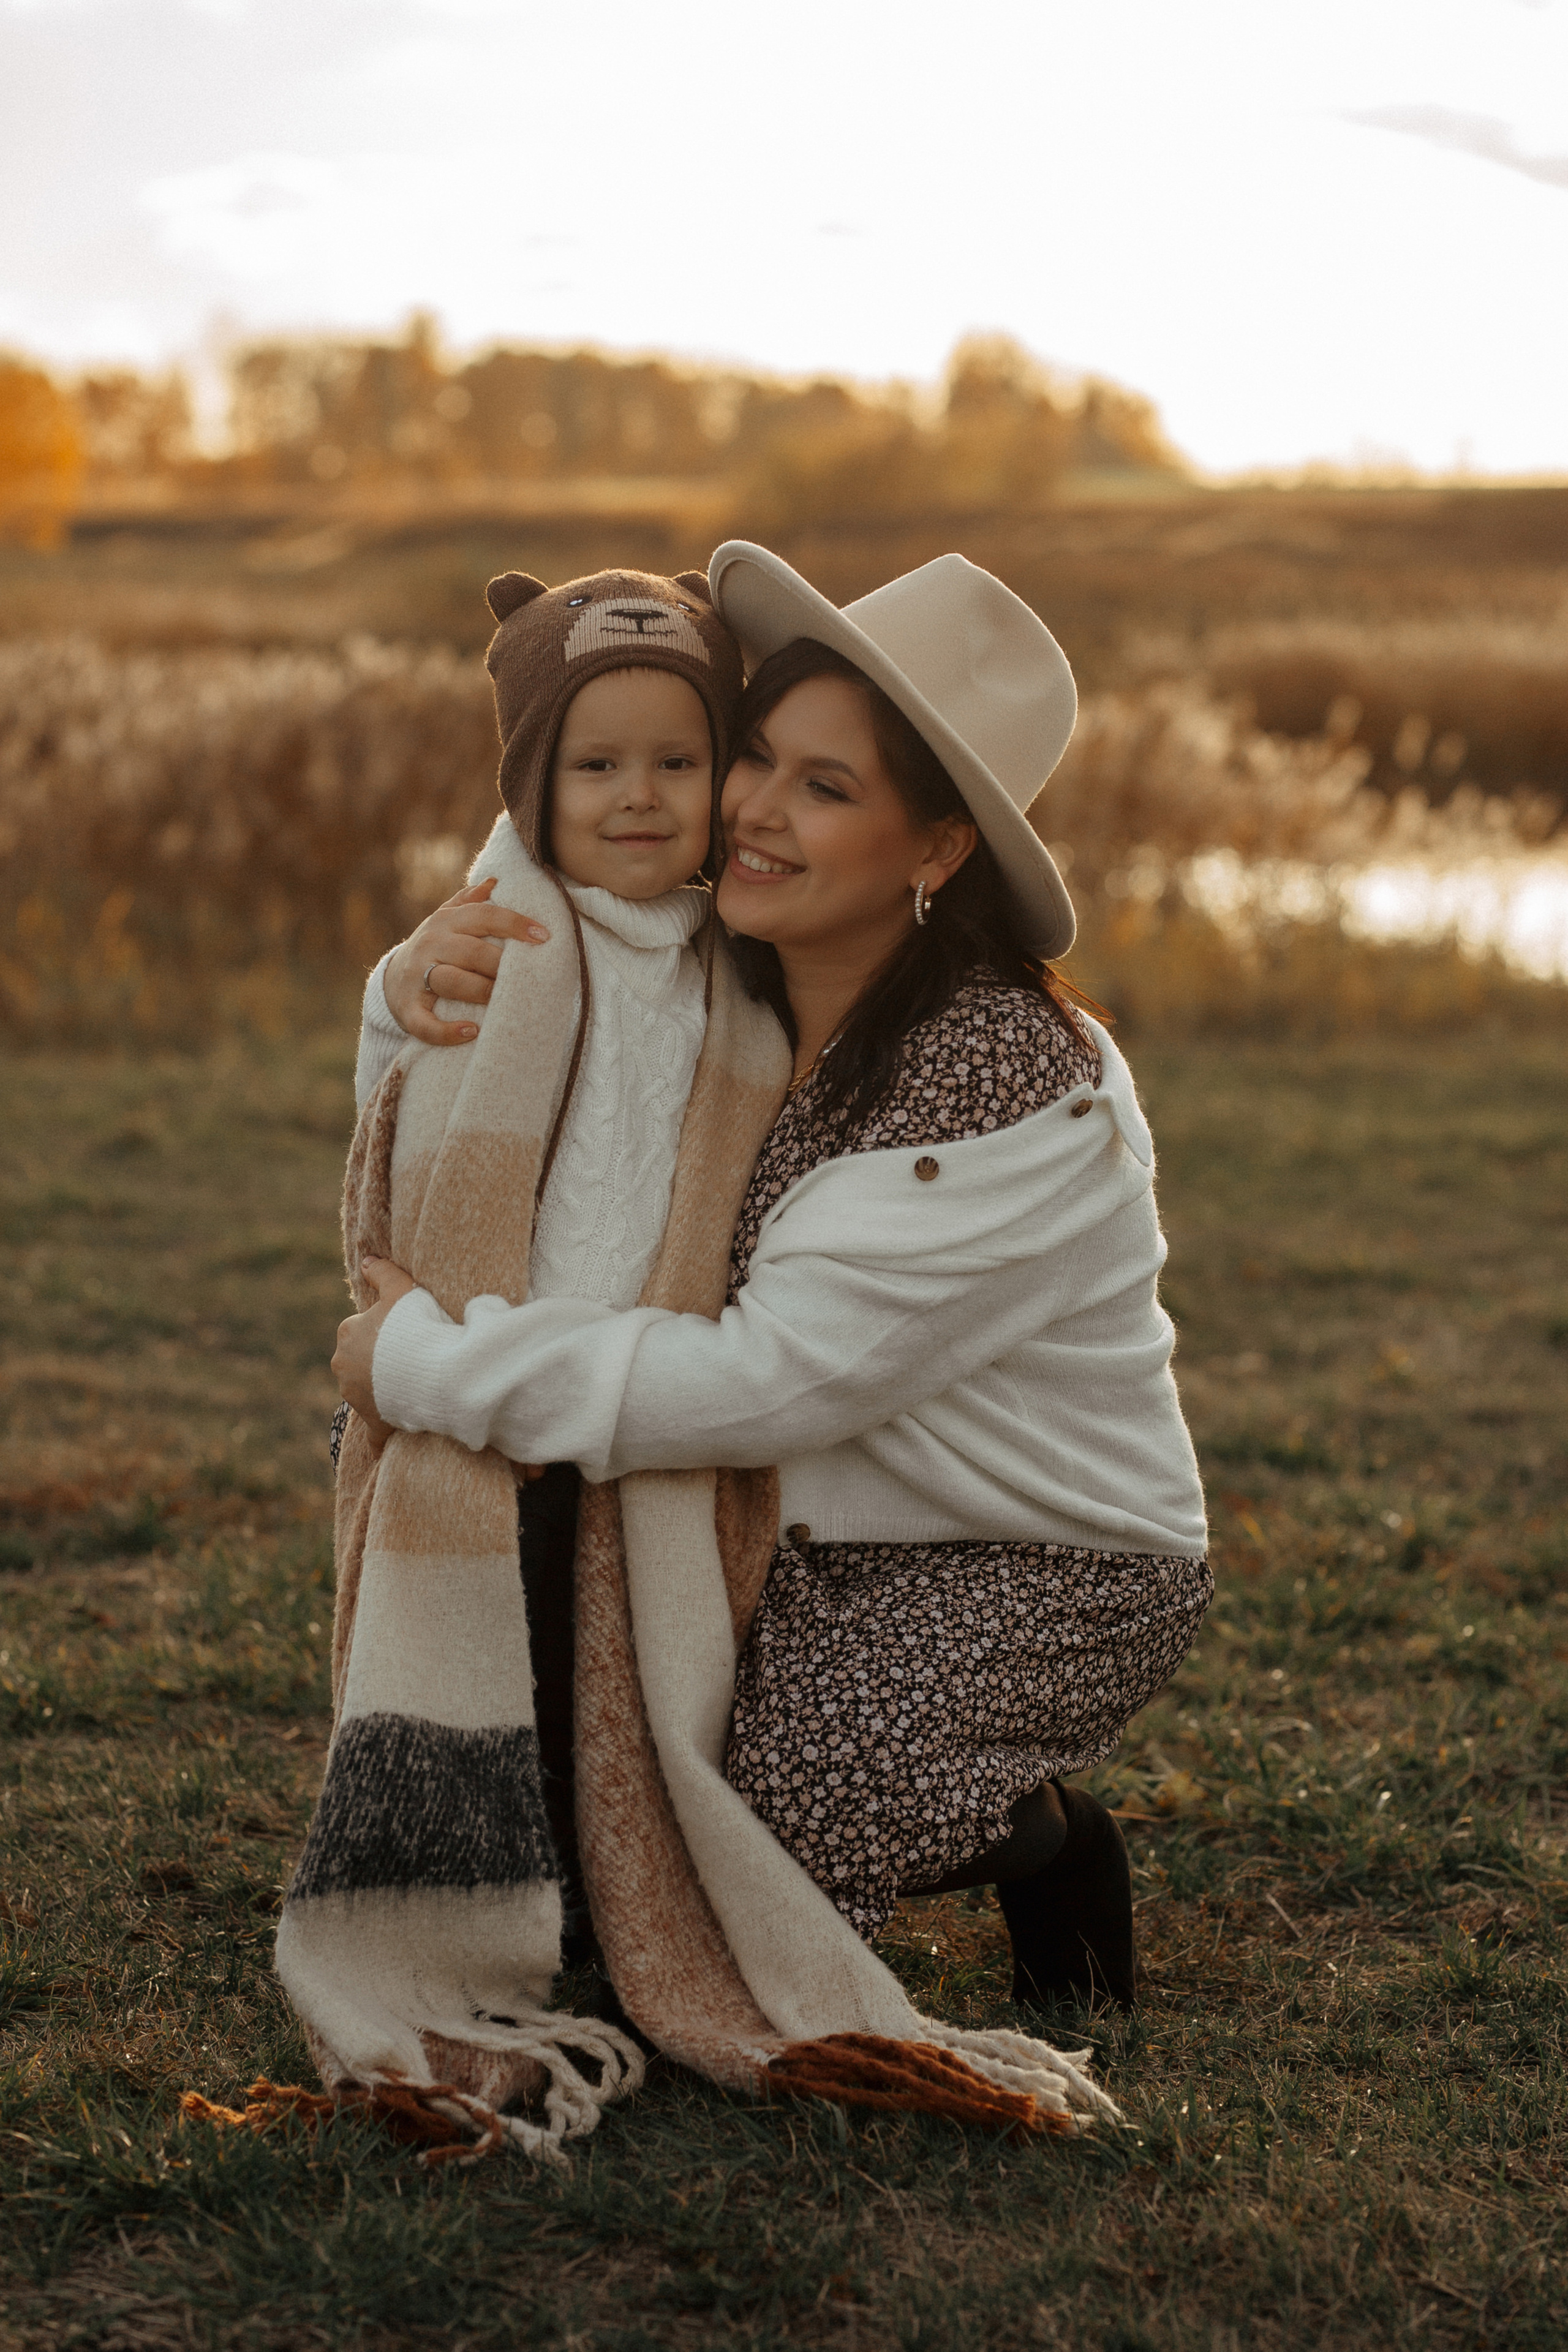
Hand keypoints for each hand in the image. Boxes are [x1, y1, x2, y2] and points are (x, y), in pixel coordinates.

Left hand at [332, 1256, 417, 1446]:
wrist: (430, 1371)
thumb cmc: (417, 1326)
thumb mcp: (403, 1289)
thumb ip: (383, 1272)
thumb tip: (366, 1260)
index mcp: (348, 1331)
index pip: (361, 1330)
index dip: (385, 1332)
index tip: (406, 1335)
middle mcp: (343, 1364)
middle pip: (361, 1362)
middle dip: (379, 1364)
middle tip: (411, 1360)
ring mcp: (355, 1395)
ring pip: (366, 1392)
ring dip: (382, 1392)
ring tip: (413, 1387)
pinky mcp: (372, 1421)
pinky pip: (375, 1432)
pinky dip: (380, 1437)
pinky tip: (388, 1442)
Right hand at [383, 878, 549, 1045]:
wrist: (391, 979)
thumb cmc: (436, 947)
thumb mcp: (448, 919)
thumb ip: (470, 901)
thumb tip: (496, 881)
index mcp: (447, 921)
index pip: (484, 916)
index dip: (514, 924)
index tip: (544, 936)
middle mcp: (432, 944)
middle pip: (472, 951)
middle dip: (501, 964)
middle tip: (530, 977)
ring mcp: (418, 977)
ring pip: (452, 981)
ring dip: (481, 991)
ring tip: (504, 1001)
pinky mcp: (408, 1010)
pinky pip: (426, 1023)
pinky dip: (448, 1031)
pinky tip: (472, 1031)